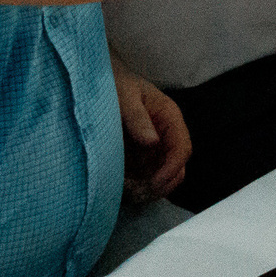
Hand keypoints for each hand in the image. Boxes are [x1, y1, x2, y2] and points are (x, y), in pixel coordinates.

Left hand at [112, 55, 190, 205]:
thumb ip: (137, 117)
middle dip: (162, 184)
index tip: (154, 183)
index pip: (182, 148)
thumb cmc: (113, 83)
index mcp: (168, 118)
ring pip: (162, 177)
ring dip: (149, 189)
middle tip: (139, 194)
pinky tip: (120, 187)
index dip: (172, 168)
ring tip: (127, 192)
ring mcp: (152, 149)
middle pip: (177, 168)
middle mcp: (164, 136)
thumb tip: (152, 142)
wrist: (94, 82)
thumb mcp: (124, 96)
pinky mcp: (137, 158)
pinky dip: (136, 188)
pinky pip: (143, 179)